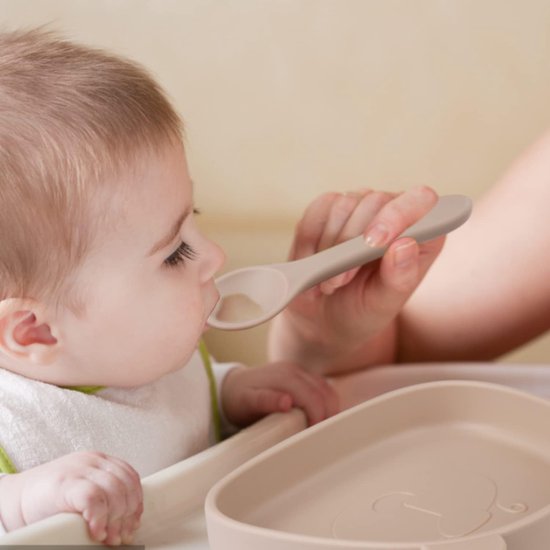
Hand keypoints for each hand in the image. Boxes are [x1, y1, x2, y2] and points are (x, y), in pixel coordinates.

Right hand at [0, 451, 142, 545]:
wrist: (13, 499)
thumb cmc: (49, 501)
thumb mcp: (83, 490)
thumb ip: (105, 496)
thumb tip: (128, 522)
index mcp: (100, 461)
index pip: (130, 477)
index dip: (136, 501)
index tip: (133, 523)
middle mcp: (93, 461)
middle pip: (125, 485)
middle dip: (127, 514)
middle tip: (122, 536)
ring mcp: (79, 470)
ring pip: (114, 491)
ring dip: (116, 520)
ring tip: (110, 538)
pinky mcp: (65, 483)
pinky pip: (93, 498)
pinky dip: (99, 518)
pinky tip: (96, 532)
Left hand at [221, 361, 338, 426]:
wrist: (230, 386)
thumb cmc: (238, 398)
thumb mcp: (246, 402)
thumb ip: (266, 400)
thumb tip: (288, 401)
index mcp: (283, 376)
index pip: (311, 396)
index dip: (318, 416)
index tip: (314, 434)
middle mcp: (294, 370)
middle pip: (323, 391)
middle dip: (327, 414)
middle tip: (321, 436)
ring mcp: (299, 371)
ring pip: (326, 388)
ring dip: (330, 408)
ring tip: (323, 429)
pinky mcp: (302, 376)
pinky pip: (322, 387)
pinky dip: (327, 402)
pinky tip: (323, 418)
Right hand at [269, 186, 444, 372]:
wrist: (325, 317)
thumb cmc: (364, 310)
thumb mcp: (384, 304)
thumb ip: (400, 278)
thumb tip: (405, 244)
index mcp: (422, 232)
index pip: (422, 200)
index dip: (399, 214)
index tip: (374, 244)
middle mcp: (393, 211)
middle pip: (375, 201)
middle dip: (352, 243)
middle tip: (341, 281)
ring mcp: (359, 206)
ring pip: (343, 205)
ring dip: (330, 248)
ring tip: (329, 280)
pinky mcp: (328, 208)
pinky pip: (317, 211)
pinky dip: (309, 242)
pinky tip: (313, 263)